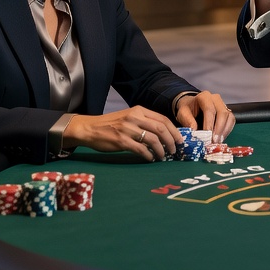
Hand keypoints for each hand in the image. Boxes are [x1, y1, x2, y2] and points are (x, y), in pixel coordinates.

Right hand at [63, 106, 180, 161]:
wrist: (89, 128)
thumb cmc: (110, 124)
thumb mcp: (128, 117)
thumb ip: (144, 122)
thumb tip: (163, 133)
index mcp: (138, 110)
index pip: (162, 119)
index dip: (174, 131)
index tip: (180, 140)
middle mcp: (134, 118)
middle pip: (161, 129)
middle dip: (171, 141)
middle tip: (174, 150)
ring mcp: (128, 129)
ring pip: (153, 140)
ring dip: (161, 150)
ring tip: (163, 157)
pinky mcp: (121, 141)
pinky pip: (141, 149)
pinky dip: (149, 155)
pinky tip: (150, 158)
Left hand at [175, 90, 234, 141]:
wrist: (192, 106)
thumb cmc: (188, 109)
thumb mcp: (183, 113)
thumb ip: (187, 120)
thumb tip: (194, 131)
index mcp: (204, 97)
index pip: (209, 109)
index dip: (209, 123)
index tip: (207, 135)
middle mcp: (216, 99)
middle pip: (222, 113)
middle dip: (219, 129)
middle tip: (214, 141)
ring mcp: (223, 105)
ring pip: (229, 117)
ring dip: (224, 131)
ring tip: (218, 142)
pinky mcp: (227, 112)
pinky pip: (231, 121)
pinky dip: (227, 131)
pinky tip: (221, 138)